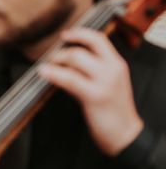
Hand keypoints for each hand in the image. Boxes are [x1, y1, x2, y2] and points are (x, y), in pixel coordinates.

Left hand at [38, 28, 142, 155]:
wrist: (125, 134)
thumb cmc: (113, 109)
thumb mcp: (109, 82)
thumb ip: (94, 69)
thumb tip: (67, 59)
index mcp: (117, 64)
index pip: (98, 39)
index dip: (79, 33)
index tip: (64, 34)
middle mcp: (113, 69)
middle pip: (82, 49)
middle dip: (62, 52)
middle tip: (52, 59)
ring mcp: (105, 82)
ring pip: (75, 59)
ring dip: (56, 61)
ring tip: (47, 67)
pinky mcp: (95, 95)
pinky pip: (69, 78)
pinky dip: (53, 73)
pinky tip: (43, 73)